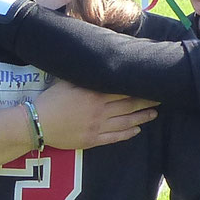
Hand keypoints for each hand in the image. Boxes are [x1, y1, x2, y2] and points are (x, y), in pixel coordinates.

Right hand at [32, 81, 157, 150]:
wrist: (38, 123)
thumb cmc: (50, 100)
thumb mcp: (66, 80)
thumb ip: (83, 74)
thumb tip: (94, 60)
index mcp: (95, 94)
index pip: (123, 89)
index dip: (139, 87)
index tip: (151, 83)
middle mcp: (100, 110)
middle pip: (129, 105)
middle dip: (147, 102)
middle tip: (162, 98)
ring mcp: (97, 126)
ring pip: (125, 122)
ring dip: (142, 118)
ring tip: (154, 114)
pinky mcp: (92, 140)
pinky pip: (115, 137)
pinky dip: (127, 133)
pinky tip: (136, 130)